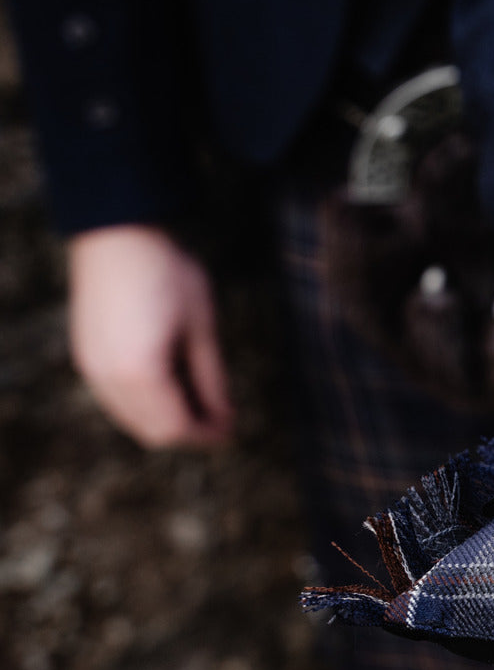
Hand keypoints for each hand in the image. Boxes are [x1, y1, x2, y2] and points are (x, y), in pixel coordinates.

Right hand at [67, 224, 234, 447]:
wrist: (117, 233)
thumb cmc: (167, 273)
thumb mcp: (202, 327)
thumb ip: (212, 378)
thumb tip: (225, 416)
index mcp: (140, 372)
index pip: (175, 427)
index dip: (207, 435)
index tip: (232, 430)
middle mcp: (108, 378)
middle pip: (151, 431)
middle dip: (188, 432)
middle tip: (221, 419)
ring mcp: (91, 368)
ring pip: (131, 418)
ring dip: (165, 419)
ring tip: (202, 403)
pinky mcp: (85, 356)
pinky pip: (116, 399)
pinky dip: (145, 404)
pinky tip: (172, 387)